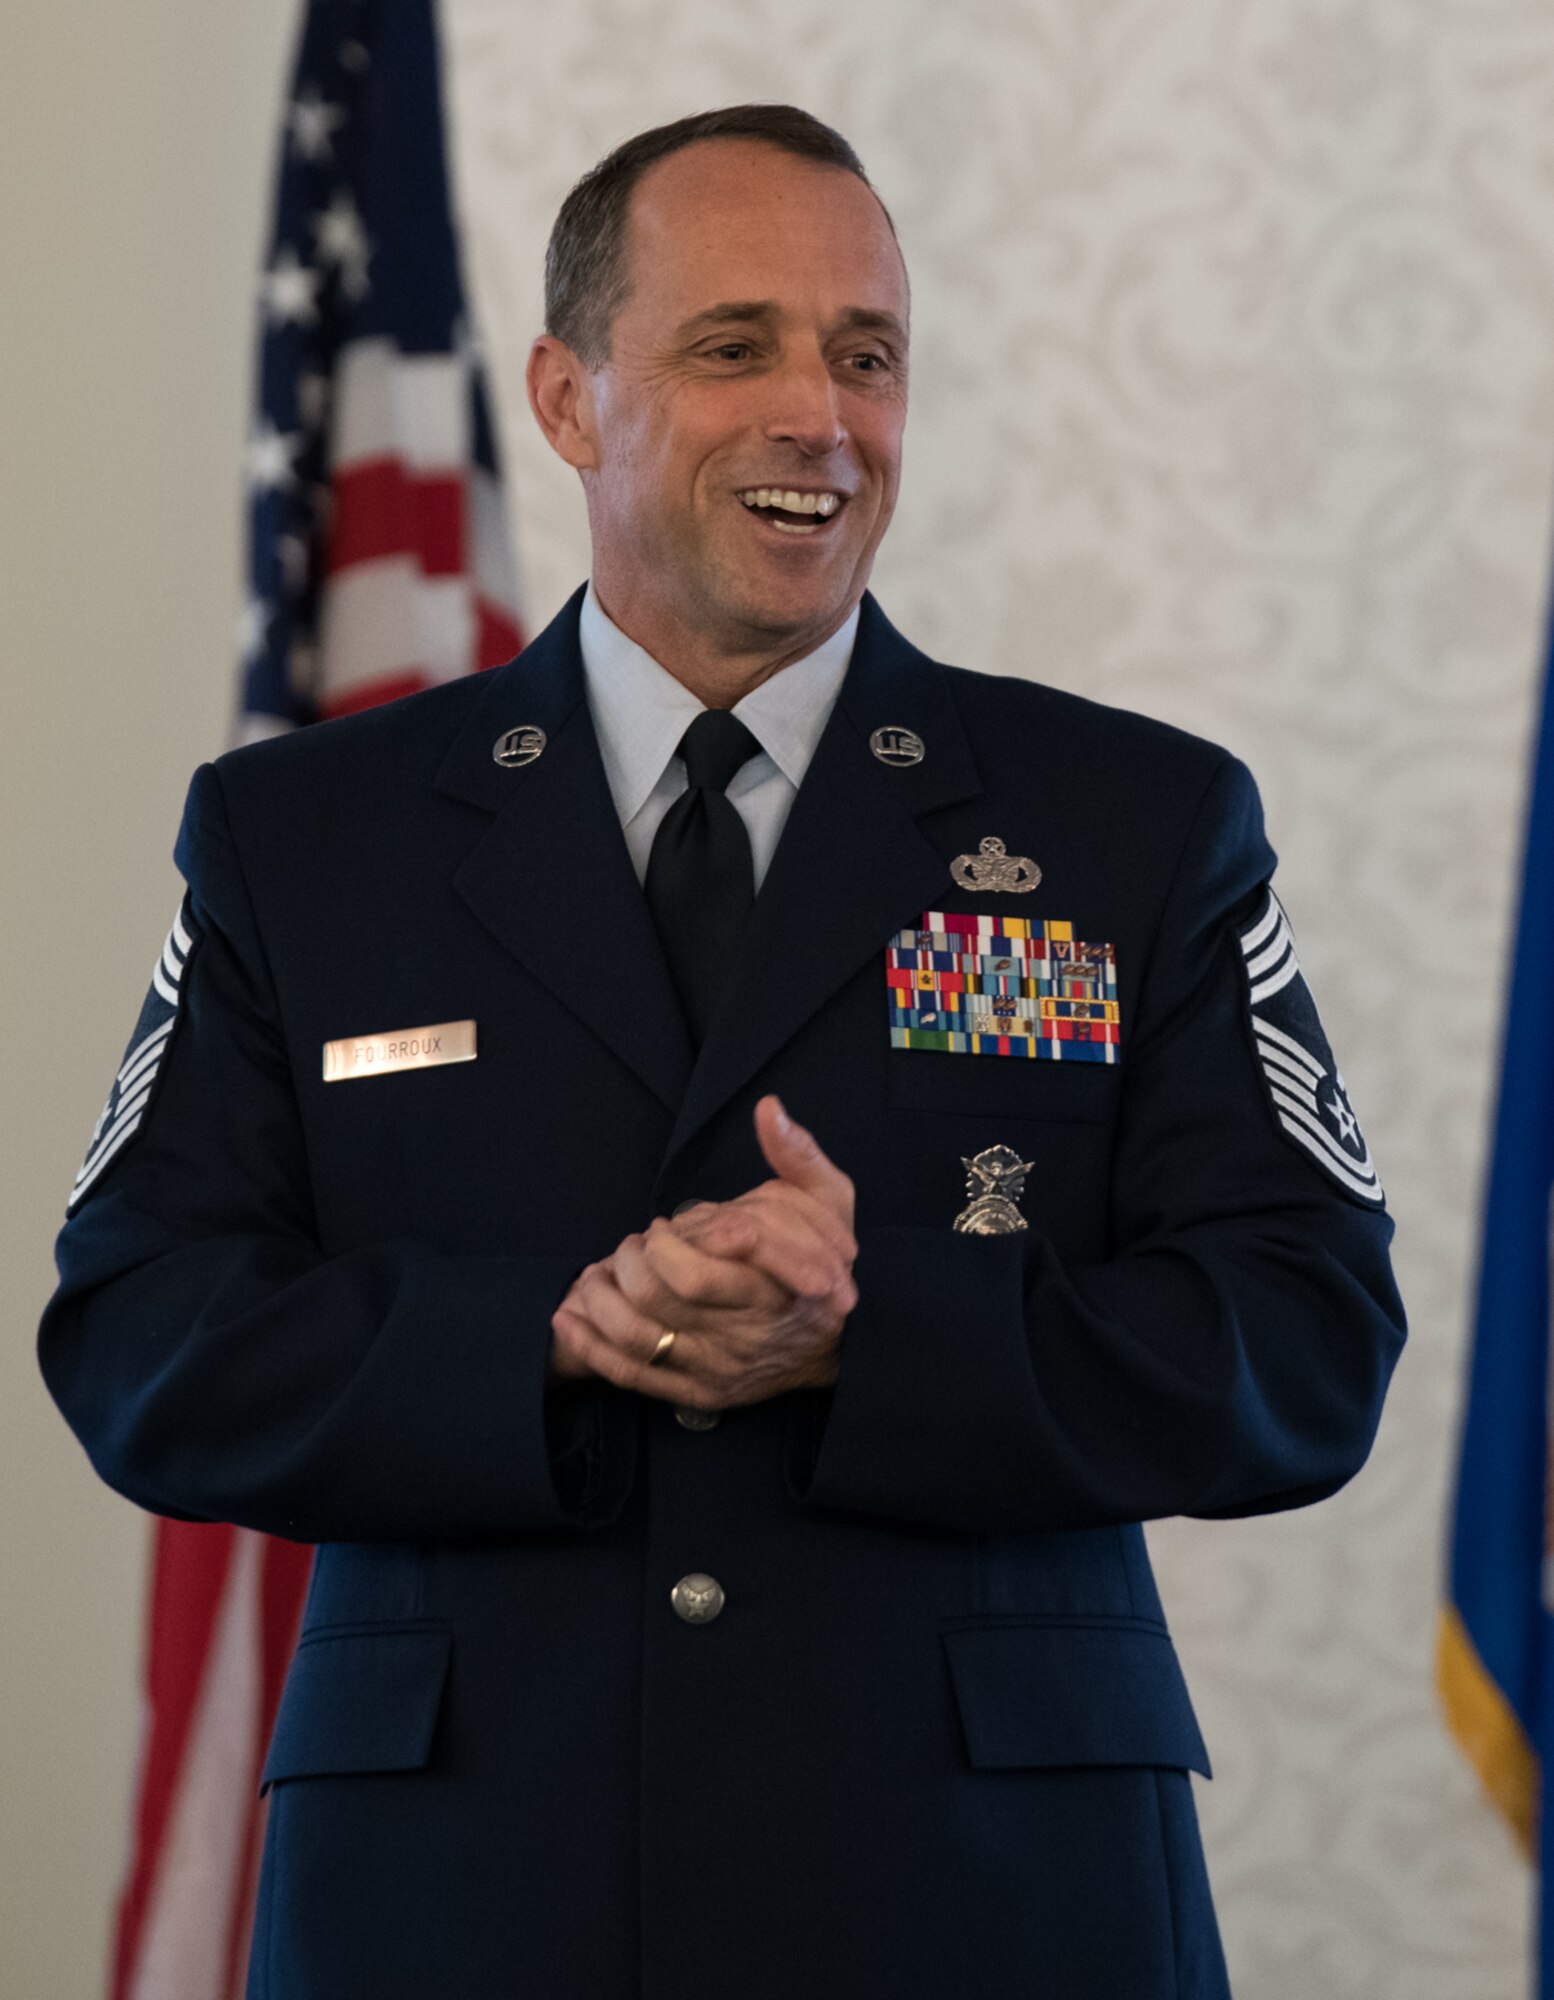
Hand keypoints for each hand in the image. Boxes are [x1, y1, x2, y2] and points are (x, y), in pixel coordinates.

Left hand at [549, 1096, 856, 1408]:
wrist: (833, 1344)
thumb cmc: (825, 1262)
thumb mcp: (830, 1202)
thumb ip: (800, 1156)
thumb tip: (769, 1109)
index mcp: (773, 1292)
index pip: (694, 1277)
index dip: (663, 1247)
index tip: (662, 1226)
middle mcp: (743, 1337)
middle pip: (656, 1303)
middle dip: (629, 1264)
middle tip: (631, 1245)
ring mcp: (718, 1369)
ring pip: (636, 1339)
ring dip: (601, 1301)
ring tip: (597, 1273)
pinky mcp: (697, 1392)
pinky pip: (632, 1375)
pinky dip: (590, 1346)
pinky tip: (568, 1318)